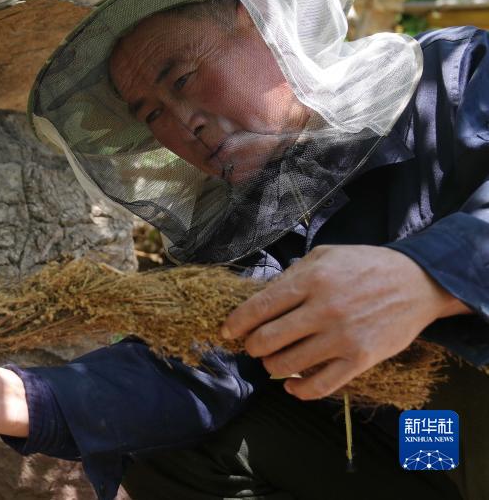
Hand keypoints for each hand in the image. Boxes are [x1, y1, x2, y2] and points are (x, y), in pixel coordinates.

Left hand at [221, 244, 471, 399]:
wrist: (417, 282)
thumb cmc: (365, 266)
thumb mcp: (324, 256)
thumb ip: (292, 275)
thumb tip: (261, 299)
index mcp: (310, 280)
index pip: (259, 307)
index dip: (236, 322)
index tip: (227, 330)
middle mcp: (323, 309)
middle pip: (267, 339)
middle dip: (252, 346)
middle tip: (252, 345)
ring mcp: (342, 337)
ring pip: (287, 364)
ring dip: (272, 365)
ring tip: (273, 359)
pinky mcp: (360, 359)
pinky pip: (319, 385)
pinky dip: (298, 390)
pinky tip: (291, 385)